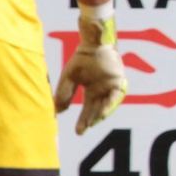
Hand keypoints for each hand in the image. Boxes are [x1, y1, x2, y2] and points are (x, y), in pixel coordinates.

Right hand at [53, 13, 128, 135]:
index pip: (88, 109)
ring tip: (92, 123)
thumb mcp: (69, 77)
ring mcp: (111, 86)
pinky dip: (110, 104)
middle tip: (82, 130)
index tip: (78, 132)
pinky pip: (116, 95)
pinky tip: (103, 112)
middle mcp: (103, 91)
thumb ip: (64, 93)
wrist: (93, 43)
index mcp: (92, 91)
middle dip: (90, 120)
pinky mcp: (118, 81)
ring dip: (100, 114)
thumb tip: (58, 111)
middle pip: (96, 109)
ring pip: (107, 104)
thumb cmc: (82, 59)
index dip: (83, 120)